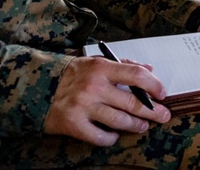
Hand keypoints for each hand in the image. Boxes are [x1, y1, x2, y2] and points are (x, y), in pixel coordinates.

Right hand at [44, 56, 170, 145]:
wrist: (36, 88)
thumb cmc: (71, 75)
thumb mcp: (95, 62)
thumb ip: (123, 65)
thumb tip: (149, 70)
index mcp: (101, 68)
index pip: (136, 75)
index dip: (154, 85)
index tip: (162, 93)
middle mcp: (94, 87)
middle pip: (132, 102)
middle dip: (152, 111)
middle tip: (163, 116)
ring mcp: (84, 107)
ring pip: (120, 121)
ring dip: (135, 125)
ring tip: (142, 126)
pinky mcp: (74, 125)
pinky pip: (101, 137)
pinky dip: (111, 138)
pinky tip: (115, 135)